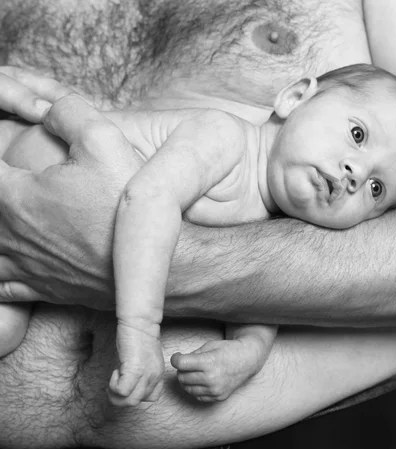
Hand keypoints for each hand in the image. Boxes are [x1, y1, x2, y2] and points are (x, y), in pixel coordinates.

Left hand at [0, 73, 142, 306]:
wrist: (152, 266)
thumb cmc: (129, 209)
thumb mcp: (104, 141)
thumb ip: (68, 113)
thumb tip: (50, 108)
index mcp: (14, 198)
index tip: (1, 148)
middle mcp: (10, 235)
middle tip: (10, 177)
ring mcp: (24, 266)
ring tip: (9, 218)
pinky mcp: (41, 288)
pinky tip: (7, 260)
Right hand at [108, 322, 164, 406]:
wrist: (140, 323)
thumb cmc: (139, 338)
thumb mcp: (144, 361)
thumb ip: (140, 374)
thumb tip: (127, 386)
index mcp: (157, 375)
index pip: (150, 398)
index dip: (135, 394)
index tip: (128, 382)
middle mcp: (154, 377)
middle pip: (138, 402)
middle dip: (122, 397)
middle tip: (115, 383)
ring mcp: (146, 374)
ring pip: (131, 401)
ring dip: (117, 395)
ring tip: (114, 379)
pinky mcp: (135, 369)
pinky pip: (123, 391)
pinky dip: (115, 386)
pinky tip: (115, 372)